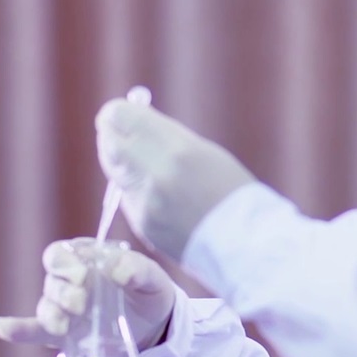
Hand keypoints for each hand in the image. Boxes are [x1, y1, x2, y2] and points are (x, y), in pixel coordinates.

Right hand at [0, 238, 175, 350]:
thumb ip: (137, 268)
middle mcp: (68, 281)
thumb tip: (115, 268)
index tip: (82, 275)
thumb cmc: (149, 293)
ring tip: (66, 324)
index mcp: (85, 258)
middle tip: (83, 303)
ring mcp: (64, 308)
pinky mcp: (62, 334)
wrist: (155, 326)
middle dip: (64, 292)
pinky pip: (32, 330)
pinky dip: (17, 330)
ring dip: (52, 315)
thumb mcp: (151, 278)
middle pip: (51, 282)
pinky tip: (0, 327)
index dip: (65, 263)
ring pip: (46, 307)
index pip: (60, 254)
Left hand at [95, 87, 255, 260]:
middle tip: (117, 133)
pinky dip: (137, 191)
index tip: (119, 114)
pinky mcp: (143, 225)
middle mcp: (157, 177)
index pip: (121, 119)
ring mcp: (147, 204)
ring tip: (145, 164)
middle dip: (112, 136)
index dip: (117, 114)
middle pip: (110, 143)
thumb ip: (167, 137)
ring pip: (116, 172)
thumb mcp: (205, 153)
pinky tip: (160, 195)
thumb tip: (132, 121)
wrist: (246, 243)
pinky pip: (129, 198)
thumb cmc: (232, 193)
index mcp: (179, 152)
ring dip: (124, 163)